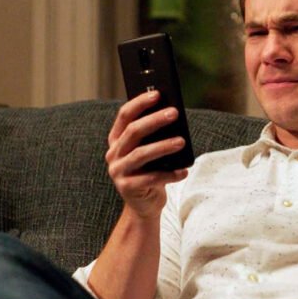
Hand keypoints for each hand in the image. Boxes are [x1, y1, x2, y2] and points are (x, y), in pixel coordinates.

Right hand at [106, 91, 187, 217]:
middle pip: (133, 131)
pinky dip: (169, 174)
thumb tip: (173, 116)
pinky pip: (151, 179)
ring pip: (141, 154)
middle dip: (154, 120)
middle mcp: (114, 154)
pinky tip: (184, 170)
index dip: (140, 103)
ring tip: (182, 141)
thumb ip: (155, 136)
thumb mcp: (150, 151)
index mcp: (117, 140)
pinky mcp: (127, 188)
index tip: (157, 93)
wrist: (144, 204)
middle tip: (174, 113)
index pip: (125, 115)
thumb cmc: (150, 171)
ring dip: (163, 146)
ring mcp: (118, 172)